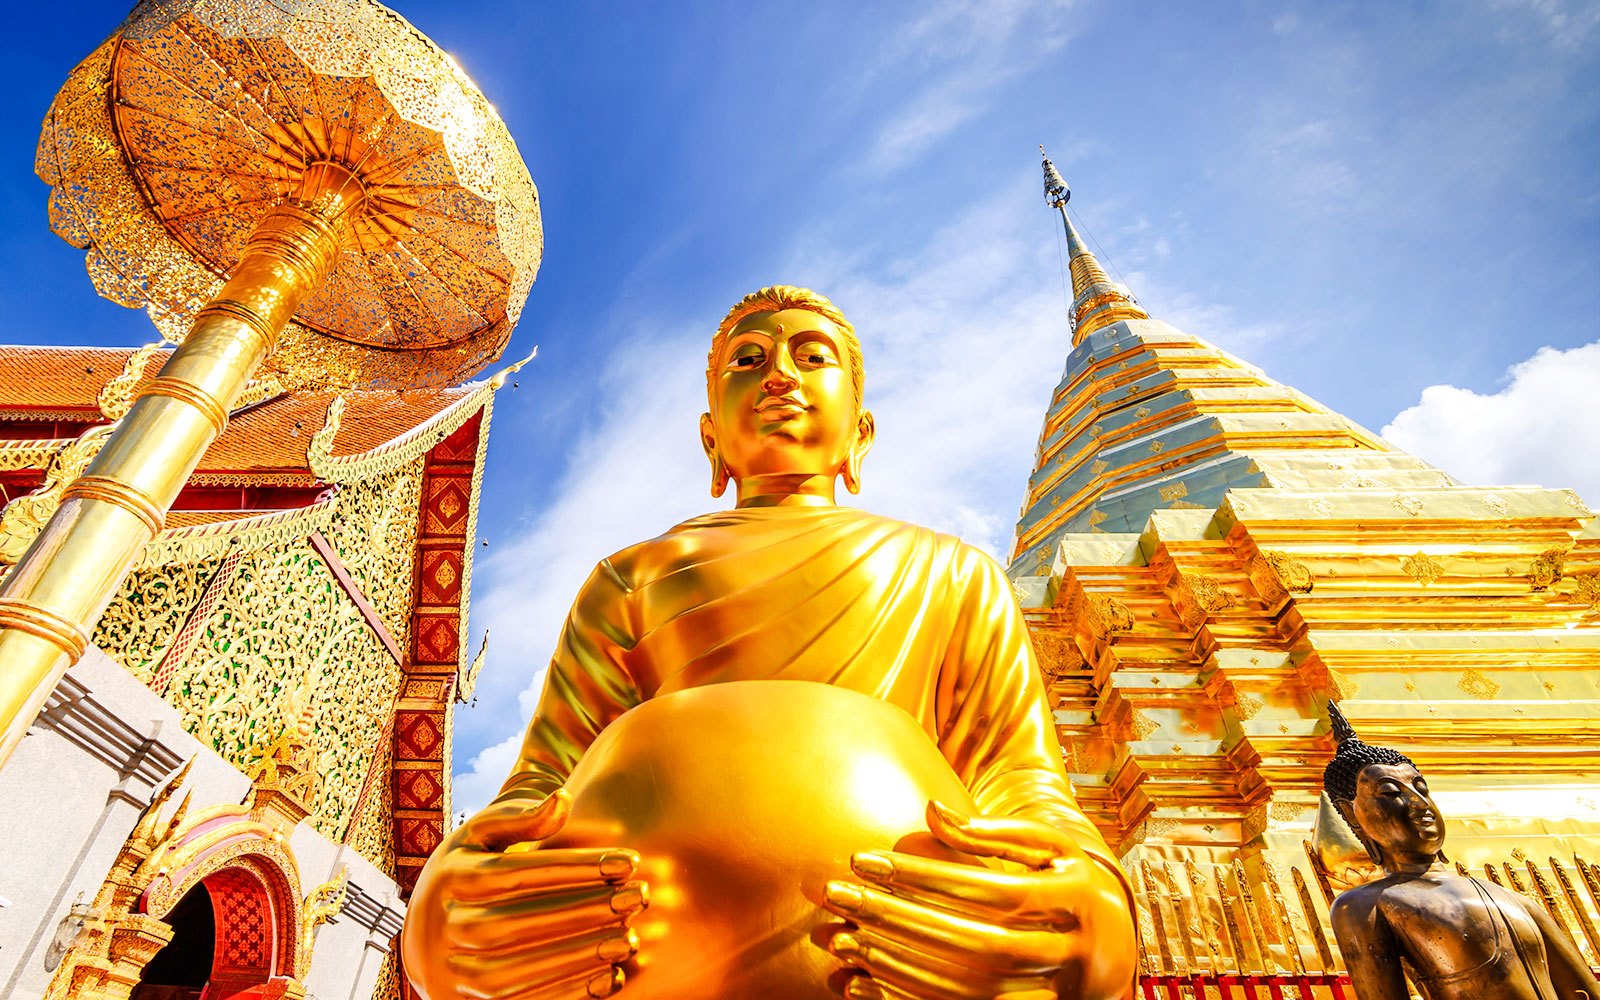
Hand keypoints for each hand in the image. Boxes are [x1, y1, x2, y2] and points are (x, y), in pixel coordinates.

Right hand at [402, 790, 648, 999]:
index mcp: (451, 877)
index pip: (518, 872)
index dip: (576, 867)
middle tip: (635, 899)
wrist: (427, 932)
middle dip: (583, 911)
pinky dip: (567, 994)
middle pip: (517, 922)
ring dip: (578, 957)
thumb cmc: (469, 869)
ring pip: (518, 969)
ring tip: (628, 939)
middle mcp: (445, 926)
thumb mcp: (481, 835)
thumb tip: (561, 800)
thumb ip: (521, 818)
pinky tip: (610, 977)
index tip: (628, 861)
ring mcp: (453, 970)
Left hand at [822, 801, 1134, 999]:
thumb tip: (932, 810)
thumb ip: (994, 832)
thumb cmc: (1070, 885)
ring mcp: (1054, 996)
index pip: (992, 888)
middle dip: (901, 920)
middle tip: (839, 896)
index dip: (927, 876)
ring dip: (900, 967)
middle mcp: (1073, 953)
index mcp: (1080, 898)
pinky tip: (862, 983)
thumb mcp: (1051, 850)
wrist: (1117, 953)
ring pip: (969, 990)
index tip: (863, 858)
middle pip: (979, 944)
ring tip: (843, 939)